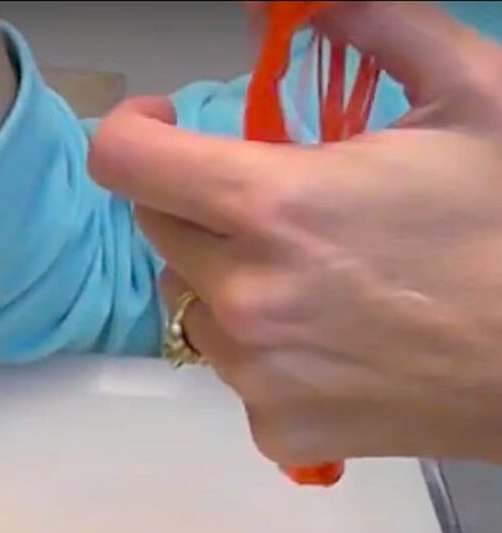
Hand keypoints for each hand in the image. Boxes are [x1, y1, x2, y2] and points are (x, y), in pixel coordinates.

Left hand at [88, 1, 501, 466]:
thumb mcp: (471, 96)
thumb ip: (375, 27)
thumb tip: (295, 7)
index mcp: (276, 206)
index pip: (127, 162)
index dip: (132, 131)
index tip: (163, 126)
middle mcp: (245, 298)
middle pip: (158, 231)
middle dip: (197, 202)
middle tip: (271, 203)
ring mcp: (254, 375)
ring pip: (192, 306)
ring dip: (226, 279)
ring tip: (309, 280)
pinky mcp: (273, 429)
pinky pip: (233, 373)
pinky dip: (261, 350)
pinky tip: (327, 342)